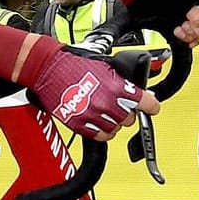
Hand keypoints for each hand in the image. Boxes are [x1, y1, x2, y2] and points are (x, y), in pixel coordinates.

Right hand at [29, 48, 154, 139]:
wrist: (47, 69)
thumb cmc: (72, 63)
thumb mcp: (105, 65)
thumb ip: (122, 80)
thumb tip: (135, 90)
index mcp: (116, 86)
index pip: (147, 104)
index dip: (151, 106)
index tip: (151, 107)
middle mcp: (107, 103)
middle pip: (130, 119)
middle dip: (127, 113)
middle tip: (120, 106)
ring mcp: (93, 115)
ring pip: (116, 129)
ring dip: (114, 122)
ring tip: (106, 112)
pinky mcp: (79, 124)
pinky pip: (100, 136)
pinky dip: (103, 131)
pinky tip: (99, 122)